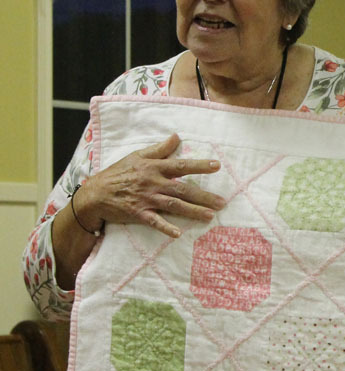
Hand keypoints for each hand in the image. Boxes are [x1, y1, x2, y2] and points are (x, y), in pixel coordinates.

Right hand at [75, 134, 224, 237]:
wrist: (95, 193)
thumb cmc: (118, 173)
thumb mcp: (136, 156)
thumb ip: (159, 149)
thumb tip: (176, 137)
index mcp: (153, 167)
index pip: (180, 165)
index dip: (199, 165)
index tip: (217, 166)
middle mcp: (152, 182)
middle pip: (182, 189)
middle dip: (203, 196)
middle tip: (222, 202)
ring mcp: (146, 199)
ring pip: (173, 205)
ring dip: (192, 211)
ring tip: (210, 216)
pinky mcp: (138, 214)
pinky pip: (154, 221)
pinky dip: (166, 227)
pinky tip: (178, 233)